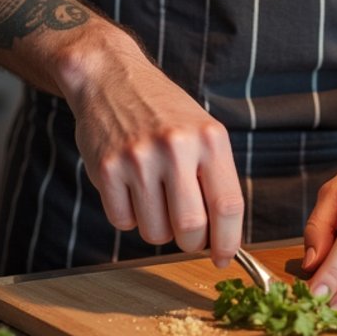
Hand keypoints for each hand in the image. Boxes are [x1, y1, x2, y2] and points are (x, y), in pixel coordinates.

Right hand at [67, 30, 243, 266]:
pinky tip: (130, 187)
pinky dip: (128, 215)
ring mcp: (139, 158)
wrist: (111, 78)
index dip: (229, 241)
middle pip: (191, 228)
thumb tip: (222, 237)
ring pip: (155, 232)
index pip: (228, 206)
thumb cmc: (162, 110)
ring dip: (157, 226)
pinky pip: (123, 222)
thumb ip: (215, 178)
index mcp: (209, 138)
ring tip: (153, 193)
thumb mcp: (202, 130)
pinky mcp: (108, 168)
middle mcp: (176, 147)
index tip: (224, 257)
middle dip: (190, 242)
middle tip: (186, 231)